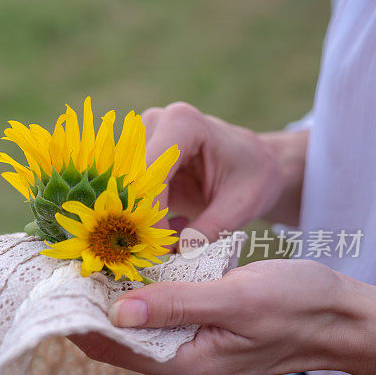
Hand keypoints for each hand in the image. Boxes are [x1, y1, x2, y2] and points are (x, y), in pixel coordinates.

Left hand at [71, 259, 375, 374]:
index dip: (76, 316)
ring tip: (82, 252)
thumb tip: (117, 311)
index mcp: (181, 362)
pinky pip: (152, 309)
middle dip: (85, 301)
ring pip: (129, 320)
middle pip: (111, 335)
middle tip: (62, 257)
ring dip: (108, 291)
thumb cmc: (299, 307)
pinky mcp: (194, 324)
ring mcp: (184, 342)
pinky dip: (135, 287)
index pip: (108, 346)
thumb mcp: (236, 299)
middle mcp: (176, 358)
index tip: (54, 279)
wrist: (341, 316)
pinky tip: (123, 258)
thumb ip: (176, 305)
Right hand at [140, 102, 305, 238]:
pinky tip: (178, 224)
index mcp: (182, 123)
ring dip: (144, 222)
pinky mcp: (133, 159)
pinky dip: (146, 220)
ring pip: (122, 192)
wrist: (252, 164)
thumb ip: (211, 227)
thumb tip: (179, 250)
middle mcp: (153, 125)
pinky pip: (125, 197)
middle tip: (169, 250)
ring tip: (182, 232)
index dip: (151, 213)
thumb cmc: (254, 175)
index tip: (165, 247)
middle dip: (143, 222)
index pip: (148, 173)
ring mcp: (139, 140)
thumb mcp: (243, 204)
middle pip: (129, 182)